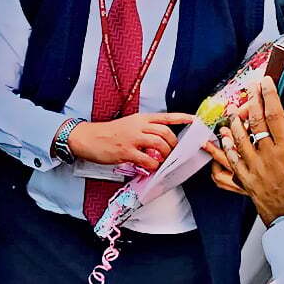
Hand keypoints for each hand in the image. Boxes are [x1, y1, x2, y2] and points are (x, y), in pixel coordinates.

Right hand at [68, 112, 193, 171]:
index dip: (181, 118)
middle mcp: (138, 126)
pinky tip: (151, 167)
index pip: (165, 116)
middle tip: (173, 151)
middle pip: (166, 132)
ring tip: (163, 160)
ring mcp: (132, 138)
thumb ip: (144, 130)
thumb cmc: (109, 133)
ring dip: (165, 154)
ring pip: (159, 144)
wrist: (89, 137)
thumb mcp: (128, 124)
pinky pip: (146, 159)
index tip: (194, 120)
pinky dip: (152, 165)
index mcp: (140, 118)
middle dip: (173, 144)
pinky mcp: (126, 151)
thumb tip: (159, 141)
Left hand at [202, 77, 283, 225]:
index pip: (276, 116)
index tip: (266, 83)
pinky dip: (227, 149)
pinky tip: (225, 140)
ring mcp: (256, 171)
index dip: (269, 96)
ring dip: (235, 123)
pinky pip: (232, 163)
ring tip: (233, 112)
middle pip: (256, 123)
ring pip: (239, 140)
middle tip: (249, 89)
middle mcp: (269, 158)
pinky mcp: (247, 183)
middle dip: (252, 101)